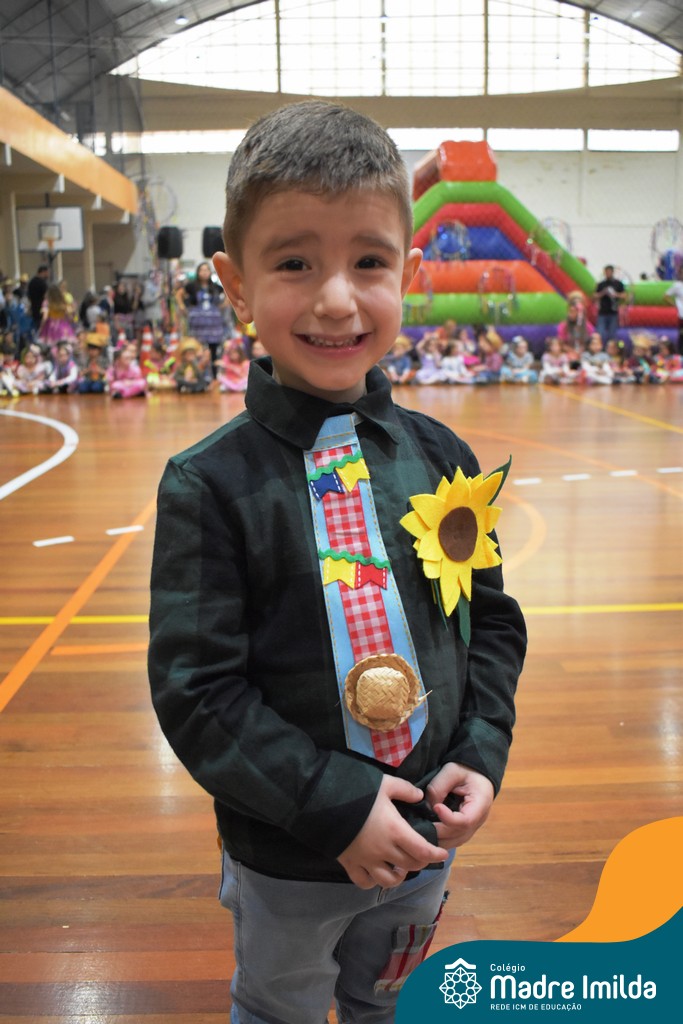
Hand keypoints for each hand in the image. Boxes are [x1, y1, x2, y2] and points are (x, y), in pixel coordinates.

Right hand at [337, 775, 447, 889]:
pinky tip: (376, 872)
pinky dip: (373, 881)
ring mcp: (366, 860)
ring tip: (400, 867)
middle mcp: (383, 850)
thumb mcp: (385, 784)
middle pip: (410, 865)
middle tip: (421, 854)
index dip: (436, 854)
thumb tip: (420, 797)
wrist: (324, 802)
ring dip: (400, 876)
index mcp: (395, 831)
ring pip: (389, 880)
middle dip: (420, 862)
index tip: (443, 853)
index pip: (422, 850)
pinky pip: (364, 882)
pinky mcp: (350, 864)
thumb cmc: (358, 791)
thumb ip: (405, 790)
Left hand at [426, 763, 494, 849]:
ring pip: (455, 842)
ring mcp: (473, 827)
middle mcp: (479, 820)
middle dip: (438, 832)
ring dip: (437, 839)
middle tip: (420, 825)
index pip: (465, 821)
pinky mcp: (464, 829)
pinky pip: (452, 840)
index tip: (436, 807)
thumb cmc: (465, 769)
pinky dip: (439, 839)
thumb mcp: (451, 771)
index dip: (448, 818)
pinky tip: (426, 833)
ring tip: (420, 831)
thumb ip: (439, 788)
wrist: (476, 772)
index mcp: (481, 803)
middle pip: (458, 835)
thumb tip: (428, 808)